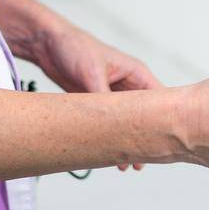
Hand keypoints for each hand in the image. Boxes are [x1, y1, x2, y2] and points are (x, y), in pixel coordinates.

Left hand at [36, 24, 163, 171]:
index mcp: (136, 73)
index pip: (158, 99)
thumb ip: (104, 96)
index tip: (161, 142)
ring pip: (125, 124)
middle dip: (142, 138)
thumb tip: (111, 122)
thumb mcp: (92, 71)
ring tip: (125, 165)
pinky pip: (107, 125)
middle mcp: (127, 86)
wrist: (47, 45)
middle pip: (142, 117)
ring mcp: (112, 96)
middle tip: (140, 162)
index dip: (161, 120)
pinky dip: (108, 137)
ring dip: (124, 140)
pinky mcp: (96, 104)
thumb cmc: (75, 46)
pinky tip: (106, 151)